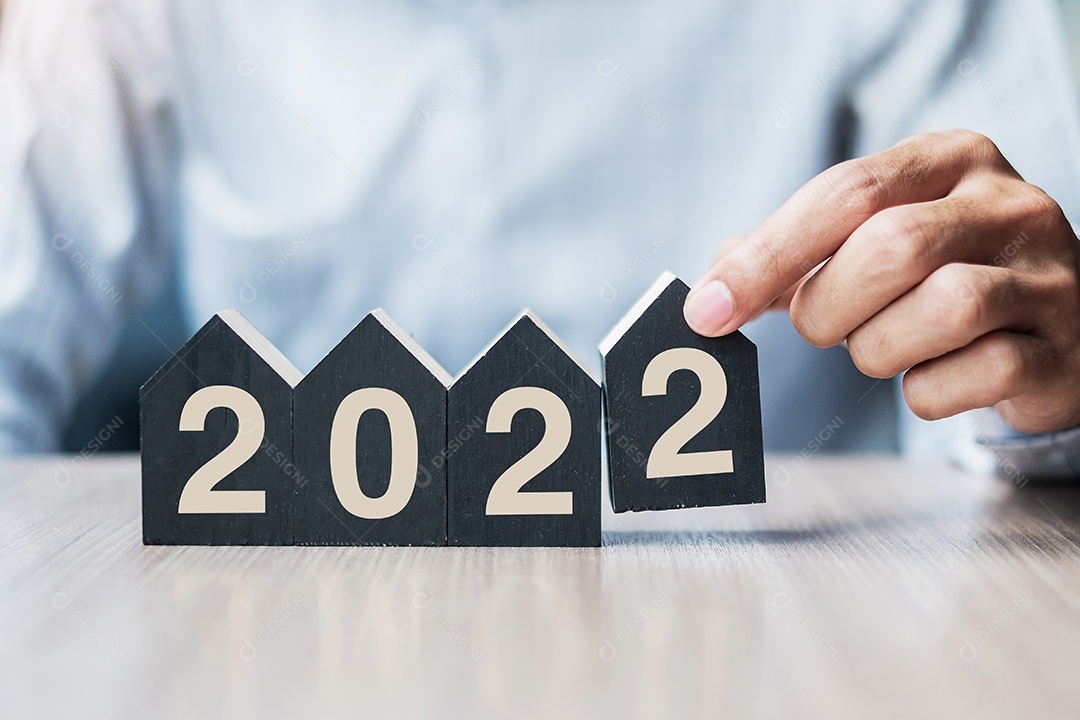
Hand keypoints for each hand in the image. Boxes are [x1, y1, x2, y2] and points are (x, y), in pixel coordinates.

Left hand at [683, 130, 1079, 433]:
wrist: (1052, 324)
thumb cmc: (937, 274)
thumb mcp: (872, 235)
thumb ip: (793, 250)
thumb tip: (711, 289)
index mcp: (949, 159)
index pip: (845, 191)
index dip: (767, 255)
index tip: (707, 310)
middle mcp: (1009, 204)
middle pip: (890, 247)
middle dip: (827, 306)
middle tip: (821, 326)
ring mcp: (1049, 275)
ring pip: (942, 309)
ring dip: (879, 348)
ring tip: (886, 345)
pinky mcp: (1062, 349)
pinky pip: (977, 376)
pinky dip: (929, 391)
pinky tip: (934, 375)